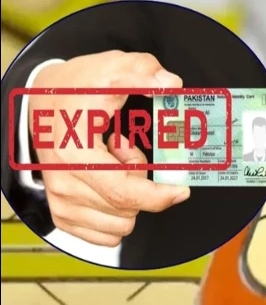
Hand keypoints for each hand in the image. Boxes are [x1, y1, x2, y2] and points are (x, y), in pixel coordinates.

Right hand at [29, 50, 189, 246]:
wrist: (44, 100)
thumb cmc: (77, 89)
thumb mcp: (112, 70)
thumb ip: (143, 72)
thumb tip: (170, 83)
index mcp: (73, 154)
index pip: (124, 192)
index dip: (159, 196)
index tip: (182, 191)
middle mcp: (63, 184)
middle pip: (128, 209)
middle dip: (141, 182)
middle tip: (127, 149)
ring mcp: (61, 202)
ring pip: (122, 223)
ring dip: (129, 196)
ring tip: (114, 163)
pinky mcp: (64, 215)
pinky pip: (108, 235)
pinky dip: (117, 212)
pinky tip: (107, 182)